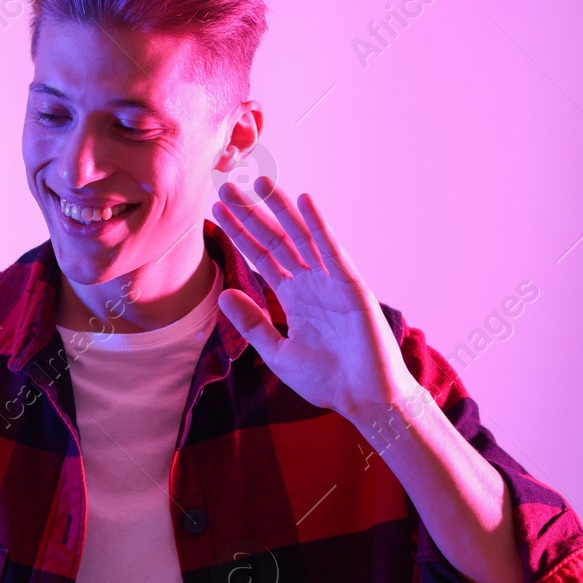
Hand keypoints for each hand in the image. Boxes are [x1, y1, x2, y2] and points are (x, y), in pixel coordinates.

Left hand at [210, 176, 421, 420]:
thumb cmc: (327, 380)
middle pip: (276, 241)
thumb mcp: (277, 353)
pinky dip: (319, 226)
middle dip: (252, 215)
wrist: (364, 399)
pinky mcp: (351, 287)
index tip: (218, 211)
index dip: (240, 234)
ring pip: (301, 238)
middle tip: (227, 187)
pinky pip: (332, 251)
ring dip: (281, 210)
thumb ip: (253, 323)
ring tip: (260, 183)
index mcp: (293, 298)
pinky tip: (304, 202)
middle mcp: (310, 284)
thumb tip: (224, 294)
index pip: (261, 257)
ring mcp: (331, 282)